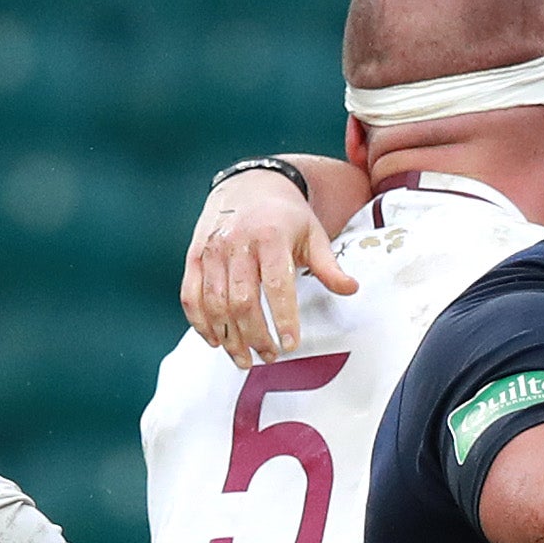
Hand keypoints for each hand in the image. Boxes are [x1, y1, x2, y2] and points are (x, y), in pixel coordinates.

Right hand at [182, 171, 351, 365]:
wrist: (249, 183)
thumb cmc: (286, 216)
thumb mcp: (313, 234)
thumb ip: (329, 265)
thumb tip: (351, 289)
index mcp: (270, 237)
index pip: (277, 283)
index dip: (282, 317)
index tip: (290, 344)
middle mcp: (237, 243)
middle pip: (242, 300)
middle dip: (255, 335)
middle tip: (270, 357)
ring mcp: (211, 250)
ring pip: (215, 303)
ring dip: (229, 337)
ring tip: (244, 359)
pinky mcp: (194, 256)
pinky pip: (191, 295)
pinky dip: (200, 322)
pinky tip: (216, 341)